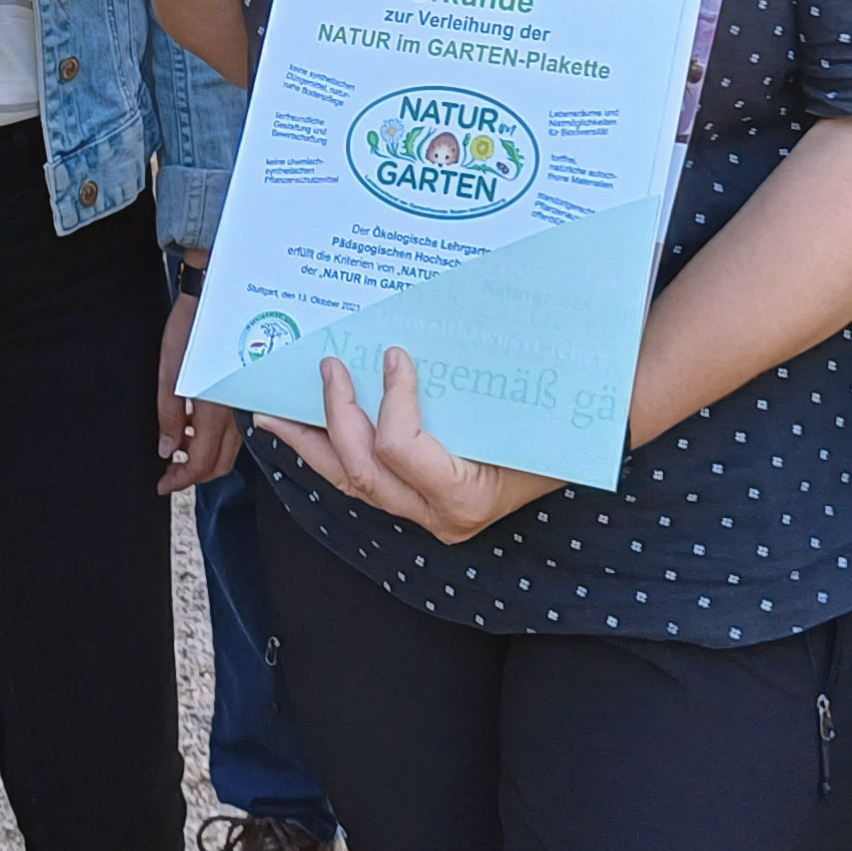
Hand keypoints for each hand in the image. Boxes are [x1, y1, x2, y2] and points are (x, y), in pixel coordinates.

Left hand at [157, 287, 239, 493]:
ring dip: (205, 460)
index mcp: (215, 408)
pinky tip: (197, 430)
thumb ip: (170, 416)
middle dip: (194, 476)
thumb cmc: (191, 329)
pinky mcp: (246, 394)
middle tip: (170, 475)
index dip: (181, 480)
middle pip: (220, 464)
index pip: (201, 462)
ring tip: (180, 453)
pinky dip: (216, 442)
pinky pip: (235, 431)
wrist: (219, 296)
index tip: (163, 485)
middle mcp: (236, 412)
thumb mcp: (169, 372)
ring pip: (230, 450)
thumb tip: (167, 450)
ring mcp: (244, 403)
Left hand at [258, 346, 557, 544]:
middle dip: (334, 416)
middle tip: (326, 368)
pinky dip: (330, 451)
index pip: (401, 448)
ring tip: (274, 413)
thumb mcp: (526, 403)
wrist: (577, 451)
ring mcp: (423, 514)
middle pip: (361, 471)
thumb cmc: (556, 425)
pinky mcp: (415, 503)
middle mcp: (439, 515)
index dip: (390, 400)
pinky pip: (362, 480)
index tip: (394, 354)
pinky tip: (305, 430)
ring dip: (310, 443)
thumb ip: (479, 378)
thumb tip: (423, 335)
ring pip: (350, 483)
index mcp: (467, 496)